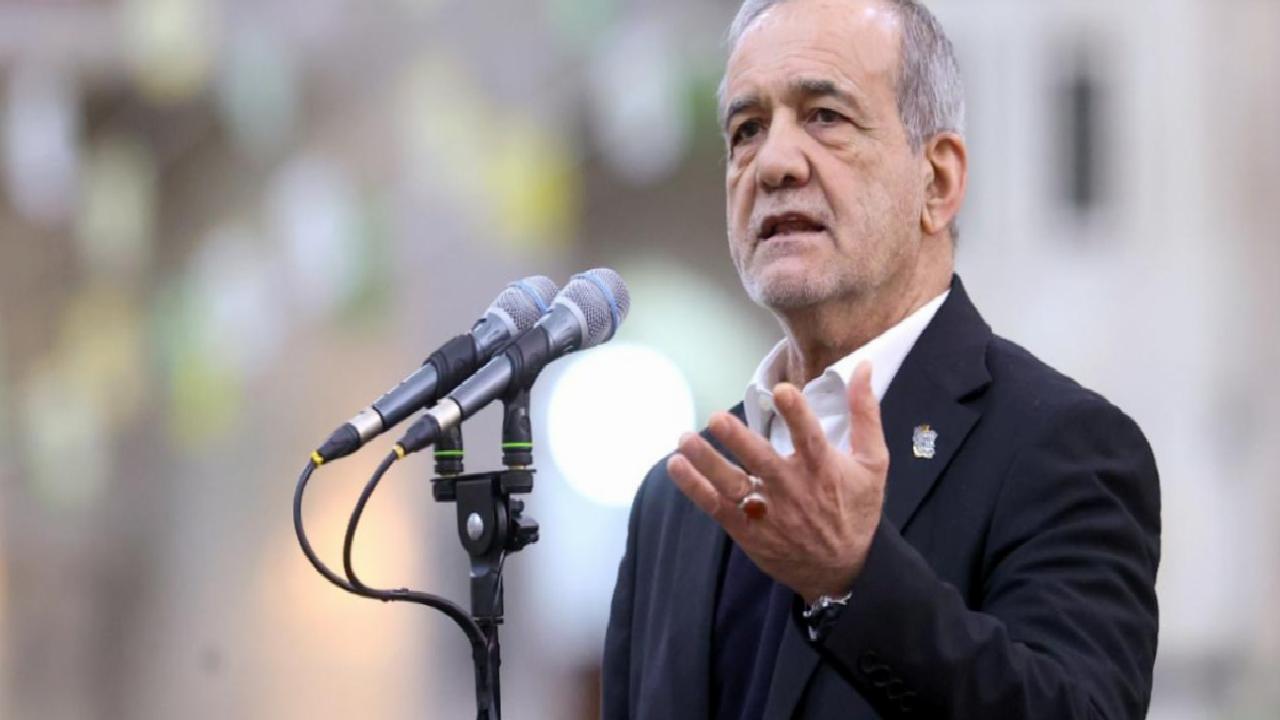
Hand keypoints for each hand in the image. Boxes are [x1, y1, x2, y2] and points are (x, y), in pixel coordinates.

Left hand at [668, 361, 888, 602]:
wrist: (842, 570)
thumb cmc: (856, 510)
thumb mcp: (873, 463)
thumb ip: (865, 415)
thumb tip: (862, 367)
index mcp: (823, 469)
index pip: (810, 438)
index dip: (796, 414)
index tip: (781, 390)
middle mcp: (793, 490)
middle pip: (762, 461)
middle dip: (738, 440)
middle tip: (716, 419)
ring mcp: (768, 512)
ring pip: (733, 485)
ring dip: (707, 462)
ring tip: (684, 440)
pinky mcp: (748, 531)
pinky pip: (716, 507)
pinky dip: (695, 488)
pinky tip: (676, 465)